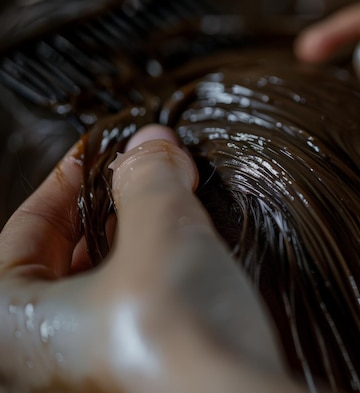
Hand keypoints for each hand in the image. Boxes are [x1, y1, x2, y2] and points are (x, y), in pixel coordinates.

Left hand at [0, 125, 303, 391]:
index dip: (64, 182)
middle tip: (145, 173)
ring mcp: (92, 365)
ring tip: (172, 204)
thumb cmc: (180, 340)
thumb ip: (147, 179)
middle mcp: (45, 357)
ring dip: (136, 238)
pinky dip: (155, 272)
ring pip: (103, 283)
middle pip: (62, 258)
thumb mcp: (160, 234)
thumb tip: (151, 143)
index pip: (21, 232)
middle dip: (107, 209)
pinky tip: (188, 251)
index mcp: (14, 327)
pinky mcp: (138, 369)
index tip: (101, 153)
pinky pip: (134, 308)